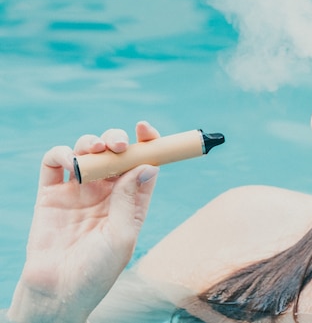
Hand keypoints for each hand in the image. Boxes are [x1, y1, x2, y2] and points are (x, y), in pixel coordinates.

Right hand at [8, 121, 160, 322]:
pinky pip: (55, 163)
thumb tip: (147, 165)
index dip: (148, 144)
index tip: (147, 131)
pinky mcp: (51, 194)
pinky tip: (71, 161)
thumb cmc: (97, 271)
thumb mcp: (122, 236)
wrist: (57, 292)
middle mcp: (107, 192)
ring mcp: (79, 191)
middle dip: (119, 139)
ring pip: (88, 152)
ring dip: (93, 142)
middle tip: (119, 144)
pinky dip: (62, 153)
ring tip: (96, 149)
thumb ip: (130, 199)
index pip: (143, 163)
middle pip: (117, 153)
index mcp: (131, 201)